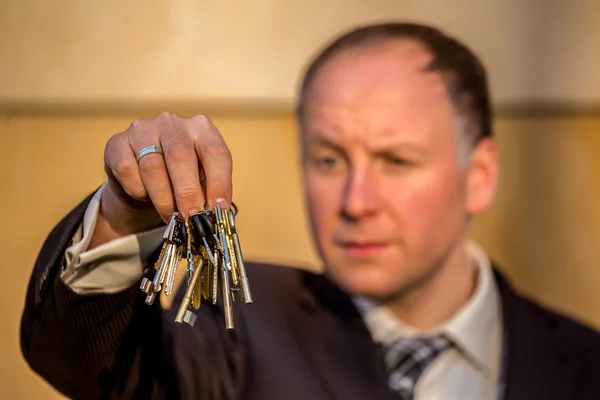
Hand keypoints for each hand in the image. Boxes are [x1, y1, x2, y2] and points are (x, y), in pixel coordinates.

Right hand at [91, 112, 231, 247]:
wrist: (141, 176)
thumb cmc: (180, 178)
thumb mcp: (200, 180)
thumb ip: (209, 192)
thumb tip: (217, 214)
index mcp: (201, 128)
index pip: (215, 152)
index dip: (219, 183)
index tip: (219, 210)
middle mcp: (172, 123)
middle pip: (180, 156)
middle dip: (187, 193)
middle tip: (191, 218)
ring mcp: (142, 128)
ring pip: (152, 166)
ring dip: (163, 198)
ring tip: (170, 216)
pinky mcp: (117, 142)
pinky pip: (127, 170)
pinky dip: (137, 190)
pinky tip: (144, 196)